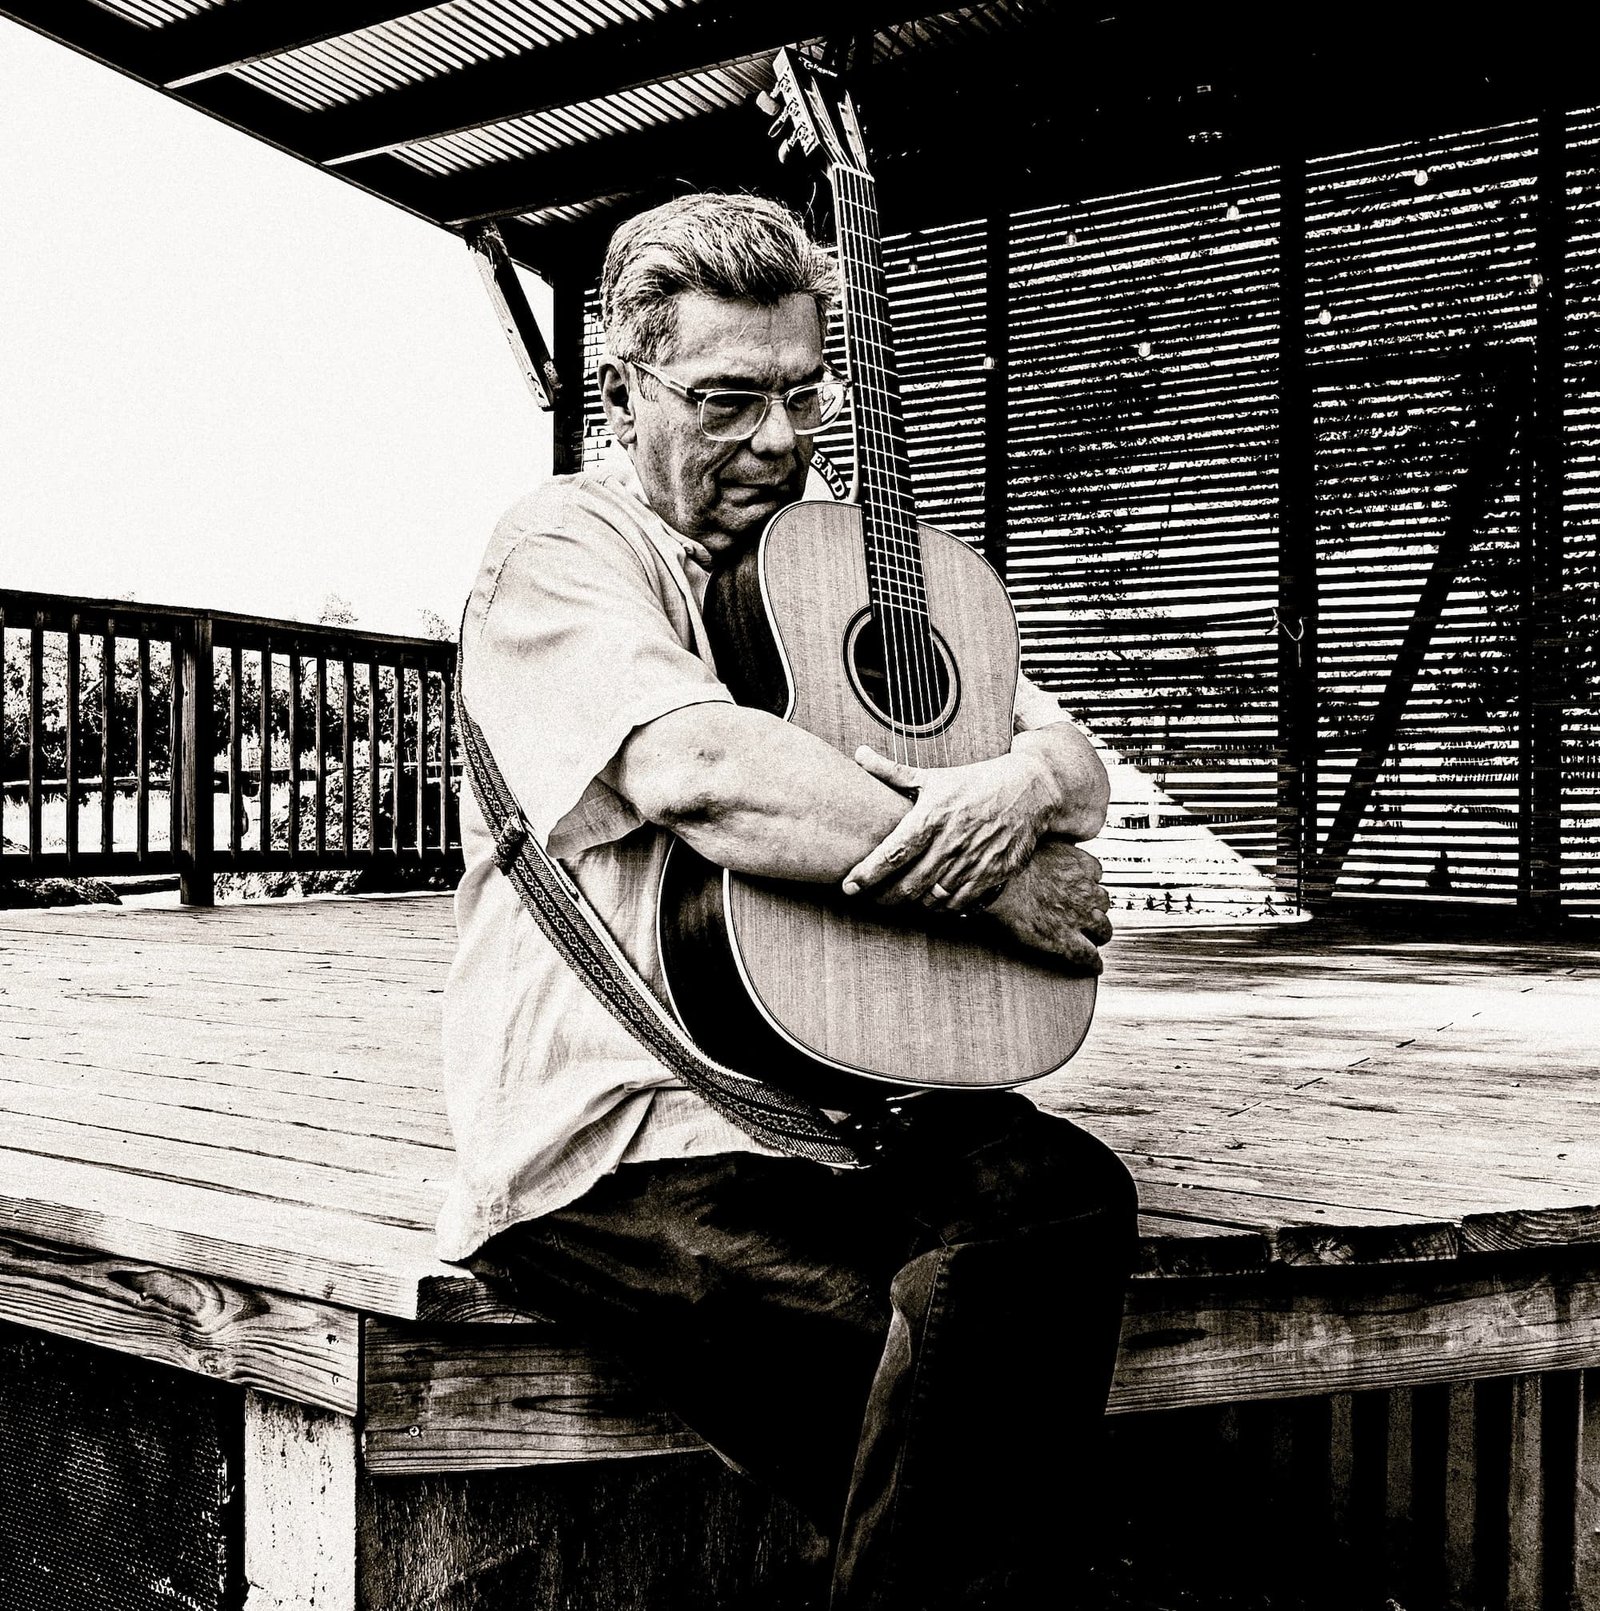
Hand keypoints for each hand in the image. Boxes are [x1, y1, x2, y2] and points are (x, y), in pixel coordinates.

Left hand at [842, 746, 1056, 908]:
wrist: (1031, 788)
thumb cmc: (976, 781)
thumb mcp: (935, 777)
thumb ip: (892, 772)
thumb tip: (859, 754)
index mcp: (932, 817)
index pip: (891, 854)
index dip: (866, 874)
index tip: (848, 887)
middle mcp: (952, 842)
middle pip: (908, 884)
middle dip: (884, 897)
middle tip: (870, 899)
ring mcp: (975, 861)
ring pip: (933, 899)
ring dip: (913, 903)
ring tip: (901, 898)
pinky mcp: (995, 874)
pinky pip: (961, 904)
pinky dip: (944, 907)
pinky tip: (934, 900)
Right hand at [982, 840, 1112, 972]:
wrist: (999, 886)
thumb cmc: (1010, 864)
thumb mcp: (1037, 842)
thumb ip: (1049, 845)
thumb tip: (1044, 840)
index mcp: (1079, 865)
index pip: (1096, 873)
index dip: (1088, 881)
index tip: (1082, 884)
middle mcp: (1085, 891)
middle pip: (1103, 902)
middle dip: (1096, 907)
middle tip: (1087, 912)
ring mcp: (1078, 917)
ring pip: (1103, 929)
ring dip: (1099, 933)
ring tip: (1095, 938)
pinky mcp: (1066, 940)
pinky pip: (1088, 956)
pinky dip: (1093, 963)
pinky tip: (1094, 966)